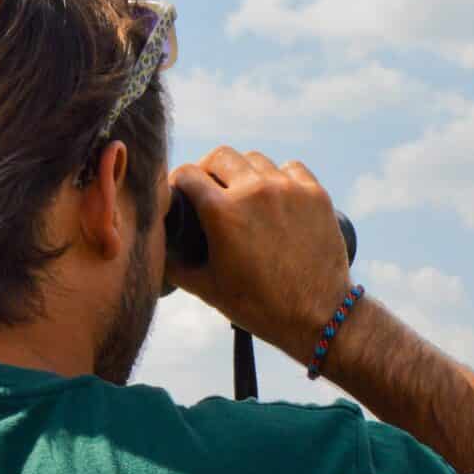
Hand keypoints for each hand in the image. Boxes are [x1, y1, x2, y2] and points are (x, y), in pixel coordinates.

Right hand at [167, 148, 354, 348]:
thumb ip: (172, 263)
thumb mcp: (205, 288)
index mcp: (222, 212)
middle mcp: (255, 191)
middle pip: (220, 156)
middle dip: (208, 169)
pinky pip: (291, 168)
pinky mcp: (316, 195)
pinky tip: (275, 194)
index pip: (187, 173)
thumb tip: (155, 245)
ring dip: (244, 172)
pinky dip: (279, 177)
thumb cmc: (258, 307)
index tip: (180, 193)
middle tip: (209, 189)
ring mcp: (289, 190)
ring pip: (255, 160)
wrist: (318, 317)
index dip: (177, 182)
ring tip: (243, 194)